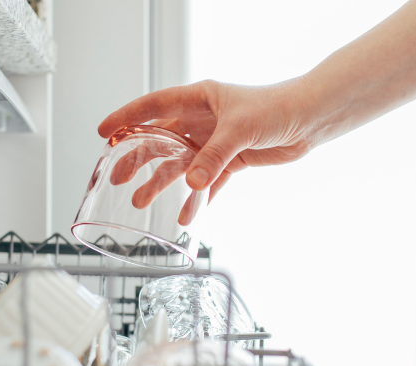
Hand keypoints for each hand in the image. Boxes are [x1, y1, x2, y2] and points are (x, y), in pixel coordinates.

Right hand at [97, 79, 314, 215]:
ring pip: (179, 165)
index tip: (105, 132)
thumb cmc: (277, 107)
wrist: (310, 119)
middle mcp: (202, 120)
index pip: (153, 106)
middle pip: (160, 140)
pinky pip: (206, 183)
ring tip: (141, 201)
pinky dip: (196, 200)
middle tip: (118, 177)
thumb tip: (191, 183)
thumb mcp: (240, 130)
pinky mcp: (229, 161)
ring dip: (161, 183)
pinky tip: (185, 215)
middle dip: (137, 159)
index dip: (127, 118)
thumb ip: (213, 157)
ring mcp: (213, 142)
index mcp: (198, 99)